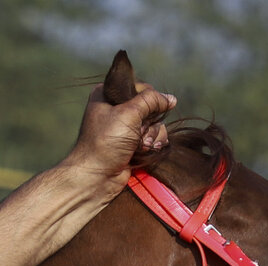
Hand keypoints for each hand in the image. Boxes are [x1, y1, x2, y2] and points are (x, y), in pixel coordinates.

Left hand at [63, 81, 175, 197]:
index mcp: (108, 95)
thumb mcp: (129, 113)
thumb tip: (171, 99)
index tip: (142, 113)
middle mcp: (116, 109)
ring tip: (142, 146)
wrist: (96, 177)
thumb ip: (151, 100)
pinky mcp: (132, 144)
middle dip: (150, 121)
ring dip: (153, 134)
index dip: (148, 100)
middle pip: (150, 106)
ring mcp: (124, 128)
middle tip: (139, 132)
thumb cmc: (106, 142)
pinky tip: (148, 151)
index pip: (140, 87)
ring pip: (154, 123)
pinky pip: (152, 137)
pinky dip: (154, 143)